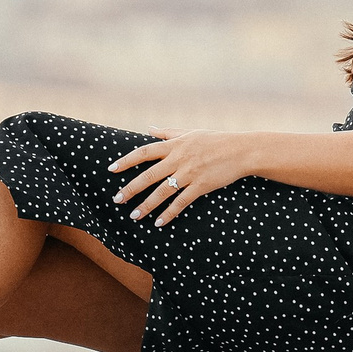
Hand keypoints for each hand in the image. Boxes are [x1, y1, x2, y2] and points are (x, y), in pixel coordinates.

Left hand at [108, 129, 252, 226]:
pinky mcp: (201, 185)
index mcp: (175, 145)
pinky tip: (159, 223)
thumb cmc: (216, 140)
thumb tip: (149, 128)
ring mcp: (189, 173)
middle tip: (116, 199)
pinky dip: (169, 213)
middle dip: (131, 188)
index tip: (111, 169)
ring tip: (134, 216)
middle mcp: (179, 158)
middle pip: (149, 175)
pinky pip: (181, 202)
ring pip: (162, 191)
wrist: (241, 150)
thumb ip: (168, 132)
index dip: (126, 160)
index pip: (144, 152)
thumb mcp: (190, 132)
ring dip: (146, 205)